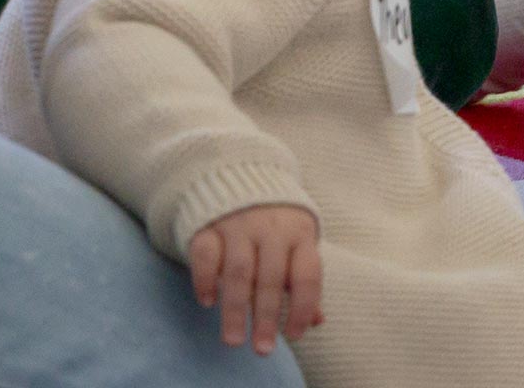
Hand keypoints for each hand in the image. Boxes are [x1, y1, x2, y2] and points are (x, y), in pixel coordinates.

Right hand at [188, 204, 321, 354]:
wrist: (242, 174)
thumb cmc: (276, 223)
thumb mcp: (297, 242)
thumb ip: (303, 280)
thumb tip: (317, 320)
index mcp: (300, 232)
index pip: (307, 272)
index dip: (304, 306)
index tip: (294, 336)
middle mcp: (272, 227)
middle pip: (271, 276)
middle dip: (267, 315)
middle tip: (262, 349)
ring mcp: (239, 224)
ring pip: (239, 270)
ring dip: (236, 307)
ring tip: (234, 339)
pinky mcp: (209, 224)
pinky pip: (206, 253)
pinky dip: (206, 278)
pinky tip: (208, 301)